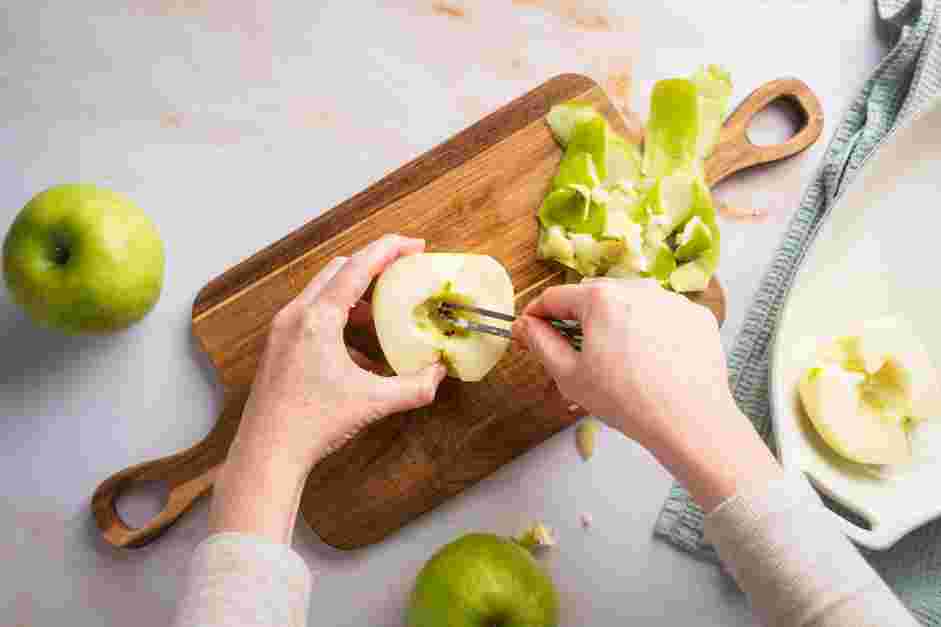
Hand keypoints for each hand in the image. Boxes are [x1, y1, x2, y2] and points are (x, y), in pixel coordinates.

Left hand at [211, 234, 446, 541]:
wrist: (267, 454)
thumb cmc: (310, 425)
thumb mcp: (372, 403)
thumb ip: (413, 387)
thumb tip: (440, 374)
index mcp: (317, 319)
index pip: (358, 267)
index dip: (389, 250)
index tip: (414, 245)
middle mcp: (296, 316)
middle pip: (338, 270)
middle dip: (373, 265)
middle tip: (402, 270)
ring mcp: (283, 330)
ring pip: (324, 292)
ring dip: (356, 294)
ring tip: (385, 309)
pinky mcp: (279, 347)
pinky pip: (314, 317)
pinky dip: (340, 319)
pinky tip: (360, 348)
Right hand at [514, 278, 779, 510]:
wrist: (691, 421)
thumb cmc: (626, 401)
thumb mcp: (570, 376)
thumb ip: (541, 343)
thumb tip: (526, 325)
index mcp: (601, 298)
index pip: (556, 297)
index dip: (537, 314)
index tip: (531, 330)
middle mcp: (638, 287)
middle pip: (594, 296)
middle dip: (578, 319)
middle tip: (574, 351)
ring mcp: (671, 299)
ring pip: (630, 304)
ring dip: (616, 323)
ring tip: (618, 360)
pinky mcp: (696, 315)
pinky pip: (662, 316)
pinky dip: (651, 331)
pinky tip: (651, 361)